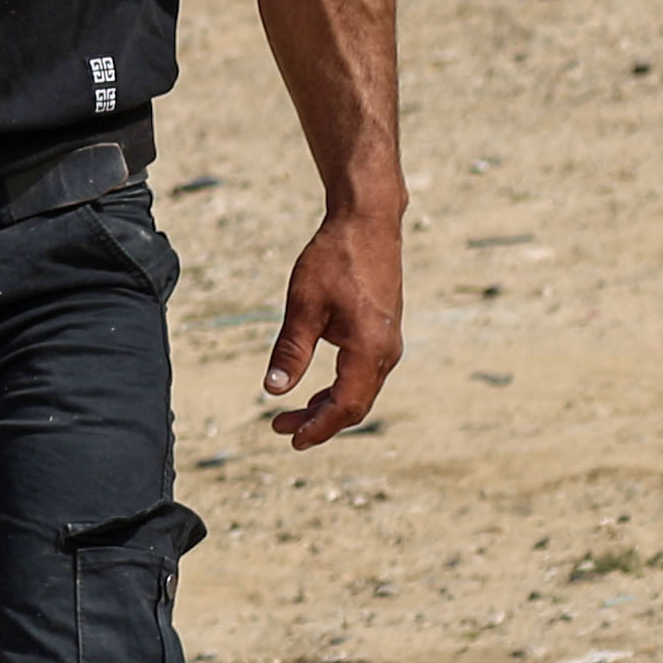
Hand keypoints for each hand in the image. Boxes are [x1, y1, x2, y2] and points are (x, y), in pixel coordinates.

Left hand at [266, 201, 402, 447]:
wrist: (368, 223)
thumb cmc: (334, 259)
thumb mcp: (303, 306)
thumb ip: (291, 350)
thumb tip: (273, 390)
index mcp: (369, 350)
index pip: (345, 406)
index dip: (318, 427)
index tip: (290, 439)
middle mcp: (386, 352)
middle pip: (355, 405)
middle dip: (319, 422)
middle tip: (281, 428)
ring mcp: (389, 343)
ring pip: (360, 391)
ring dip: (329, 406)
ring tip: (292, 414)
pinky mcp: (384, 332)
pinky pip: (364, 374)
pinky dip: (340, 388)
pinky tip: (316, 389)